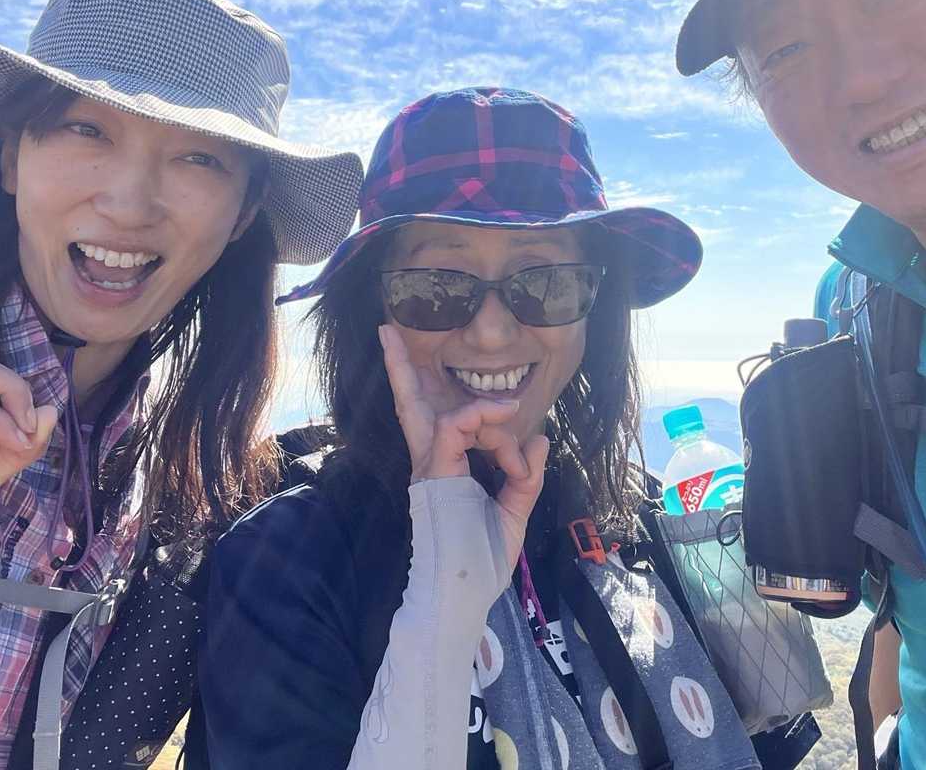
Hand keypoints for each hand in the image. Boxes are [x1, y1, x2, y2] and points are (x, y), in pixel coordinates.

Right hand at [379, 324, 548, 567]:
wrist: (462, 595)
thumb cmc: (481, 561)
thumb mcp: (514, 512)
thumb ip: (526, 475)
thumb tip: (539, 439)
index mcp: (444, 467)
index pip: (446, 420)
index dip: (495, 423)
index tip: (526, 461)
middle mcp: (430, 461)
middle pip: (410, 402)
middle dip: (399, 366)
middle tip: (386, 330)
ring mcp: (428, 465)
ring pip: (429, 406)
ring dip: (484, 407)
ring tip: (514, 412)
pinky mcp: (433, 471)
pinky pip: (454, 425)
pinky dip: (485, 421)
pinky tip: (508, 428)